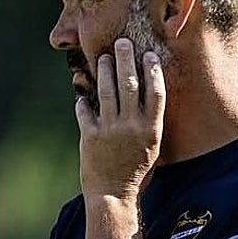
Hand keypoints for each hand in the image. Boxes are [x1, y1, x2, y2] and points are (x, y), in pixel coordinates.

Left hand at [75, 37, 164, 198]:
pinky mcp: (90, 136)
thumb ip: (149, 124)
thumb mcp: (152, 148)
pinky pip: (86, 110)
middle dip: (126, 59)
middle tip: (122, 42)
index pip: (156, 92)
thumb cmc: (137, 173)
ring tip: (103, 58)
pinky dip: (83, 100)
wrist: (114, 196)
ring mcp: (110, 130)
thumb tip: (146, 99)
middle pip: (130, 84)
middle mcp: (132, 126)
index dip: (153, 71)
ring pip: (107, 92)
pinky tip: (82, 92)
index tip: (149, 55)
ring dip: (104, 71)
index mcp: (151, 129)